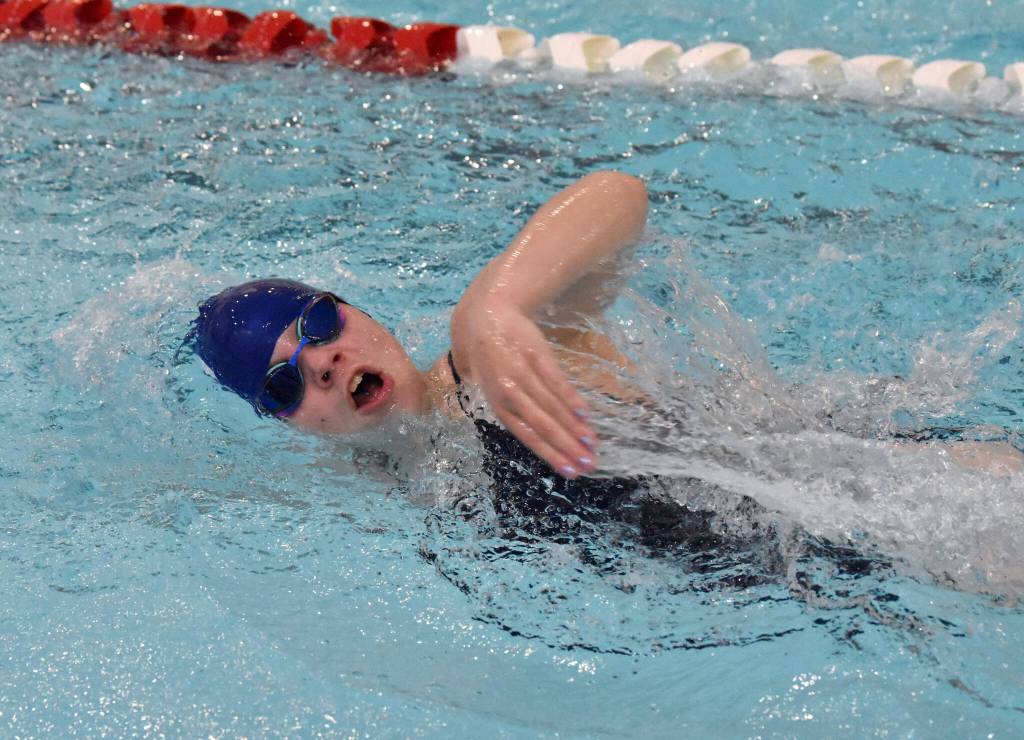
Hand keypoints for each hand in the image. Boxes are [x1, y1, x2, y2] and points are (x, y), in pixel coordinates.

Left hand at [452, 303, 597, 477]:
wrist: (487, 314)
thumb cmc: (488, 355)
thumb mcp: (490, 386)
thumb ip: (508, 408)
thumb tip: (533, 431)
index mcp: (498, 403)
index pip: (527, 435)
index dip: (550, 454)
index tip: (570, 471)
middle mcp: (509, 391)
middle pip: (543, 425)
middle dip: (567, 447)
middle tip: (589, 465)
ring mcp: (524, 373)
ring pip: (552, 406)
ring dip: (574, 428)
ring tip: (593, 444)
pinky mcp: (537, 355)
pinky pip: (556, 381)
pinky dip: (571, 399)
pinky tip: (586, 414)